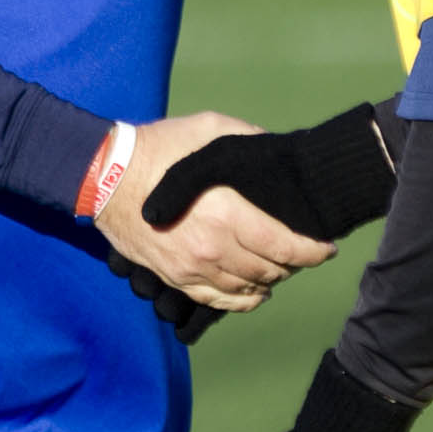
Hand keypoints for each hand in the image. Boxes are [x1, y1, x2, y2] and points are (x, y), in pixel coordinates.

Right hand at [103, 107, 397, 343]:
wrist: (106, 177)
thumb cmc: (161, 148)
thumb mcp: (210, 130)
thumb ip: (251, 142)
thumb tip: (283, 153)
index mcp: (228, 213)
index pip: (286, 246)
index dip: (314, 252)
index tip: (326, 248)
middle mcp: (214, 247)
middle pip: (271, 269)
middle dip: (293, 263)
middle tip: (301, 250)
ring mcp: (194, 268)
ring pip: (249, 288)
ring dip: (270, 279)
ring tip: (278, 265)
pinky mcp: (176, 278)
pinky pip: (220, 301)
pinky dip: (244, 301)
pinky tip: (255, 291)